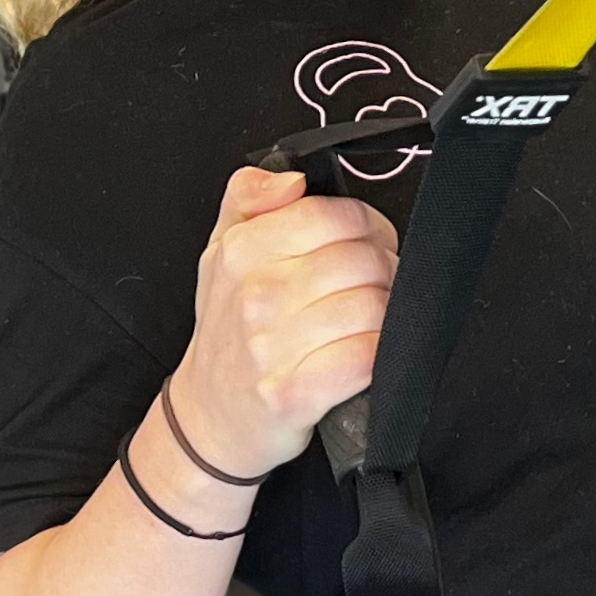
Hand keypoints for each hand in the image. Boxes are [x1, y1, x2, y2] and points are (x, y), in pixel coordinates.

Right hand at [168, 163, 398, 476]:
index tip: (368, 244)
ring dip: (386, 316)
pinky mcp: (293, 396)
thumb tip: (291, 178)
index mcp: (240, 251)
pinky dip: (378, 356)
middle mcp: (254, 295)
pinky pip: (364, 359)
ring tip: (370, 322)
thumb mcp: (221, 252)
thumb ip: (248, 197)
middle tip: (375, 287)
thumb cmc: (228, 332)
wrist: (209, 417)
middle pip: (363, 260)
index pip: (334, 215)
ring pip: (372, 307)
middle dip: (385, 272)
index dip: (368, 227)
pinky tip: (365, 356)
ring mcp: (272, 347)